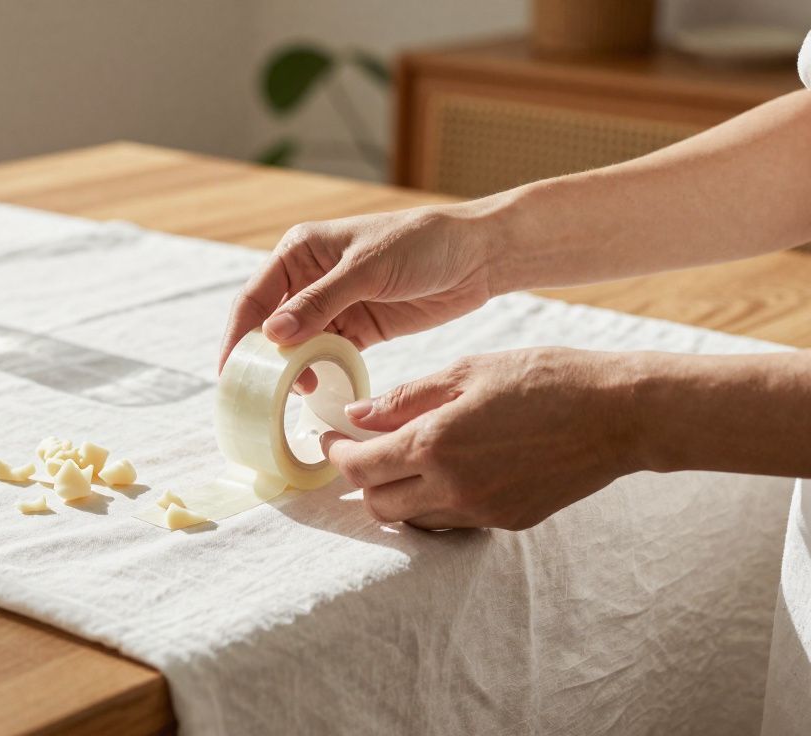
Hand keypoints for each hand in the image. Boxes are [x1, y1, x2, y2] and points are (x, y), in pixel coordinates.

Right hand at [219, 205, 495, 383]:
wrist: (477, 256)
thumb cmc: (421, 244)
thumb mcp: (367, 269)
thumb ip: (319, 302)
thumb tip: (272, 335)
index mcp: (299, 251)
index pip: (254, 297)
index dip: (237, 335)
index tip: (229, 371)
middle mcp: (308, 278)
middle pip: (270, 325)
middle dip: (262, 358)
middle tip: (259, 392)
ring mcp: (333, 305)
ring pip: (298, 345)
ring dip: (294, 369)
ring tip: (297, 392)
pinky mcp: (357, 328)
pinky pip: (327, 355)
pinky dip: (321, 372)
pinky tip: (320, 389)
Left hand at [321, 348, 642, 530]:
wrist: (620, 414)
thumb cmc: (545, 379)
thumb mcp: (468, 371)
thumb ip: (405, 397)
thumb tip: (356, 415)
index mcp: (435, 444)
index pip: (360, 466)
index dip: (336, 454)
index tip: (331, 439)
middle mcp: (453, 488)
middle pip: (378, 504)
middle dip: (362, 478)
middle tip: (362, 449)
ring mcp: (482, 511)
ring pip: (412, 519)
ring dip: (396, 494)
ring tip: (404, 459)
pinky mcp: (508, 522)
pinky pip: (451, 522)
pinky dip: (434, 502)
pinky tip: (446, 472)